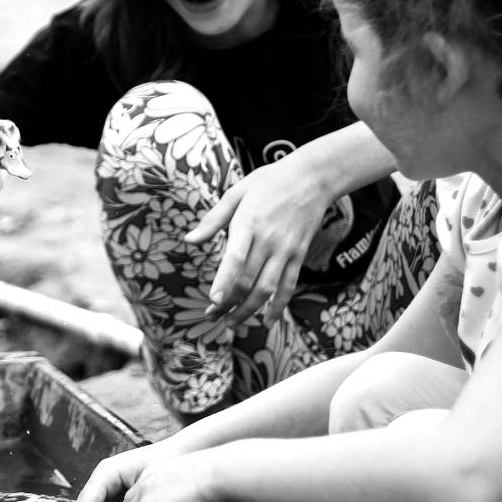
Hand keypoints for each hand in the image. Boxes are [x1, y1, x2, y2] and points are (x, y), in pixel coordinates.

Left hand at [183, 158, 332, 326]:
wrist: (312, 178)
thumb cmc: (268, 182)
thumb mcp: (236, 192)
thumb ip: (213, 220)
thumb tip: (189, 240)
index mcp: (249, 223)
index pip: (236, 258)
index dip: (224, 282)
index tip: (213, 300)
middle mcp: (268, 241)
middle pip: (247, 281)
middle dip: (228, 303)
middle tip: (212, 316)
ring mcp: (286, 251)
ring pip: (266, 289)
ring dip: (248, 310)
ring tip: (232, 323)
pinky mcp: (298, 255)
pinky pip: (288, 286)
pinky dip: (278, 306)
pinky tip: (266, 321)